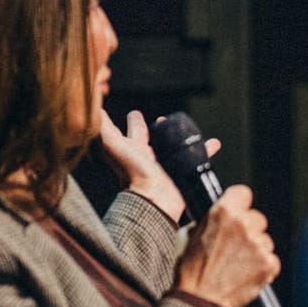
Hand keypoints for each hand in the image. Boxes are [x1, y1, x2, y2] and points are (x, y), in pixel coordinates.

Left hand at [96, 110, 219, 224]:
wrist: (154, 199)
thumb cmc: (130, 172)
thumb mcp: (112, 145)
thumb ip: (103, 126)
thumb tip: (94, 107)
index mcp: (133, 149)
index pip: (133, 131)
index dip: (133, 121)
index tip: (135, 112)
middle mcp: (150, 157)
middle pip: (155, 139)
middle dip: (159, 128)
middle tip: (164, 118)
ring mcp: (167, 165)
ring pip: (177, 147)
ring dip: (184, 138)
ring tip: (192, 129)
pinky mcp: (182, 173)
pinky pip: (196, 158)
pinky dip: (205, 150)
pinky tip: (214, 143)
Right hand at [173, 185, 280, 306]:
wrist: (199, 300)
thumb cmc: (191, 270)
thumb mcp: (191, 234)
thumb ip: (211, 219)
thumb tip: (221, 214)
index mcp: (223, 212)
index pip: (243, 192)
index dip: (239, 202)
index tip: (238, 210)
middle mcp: (243, 225)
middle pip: (257, 218)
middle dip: (249, 229)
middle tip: (233, 246)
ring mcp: (258, 244)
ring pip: (265, 239)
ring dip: (256, 249)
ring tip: (236, 264)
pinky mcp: (269, 264)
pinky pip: (271, 259)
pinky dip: (263, 266)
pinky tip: (246, 273)